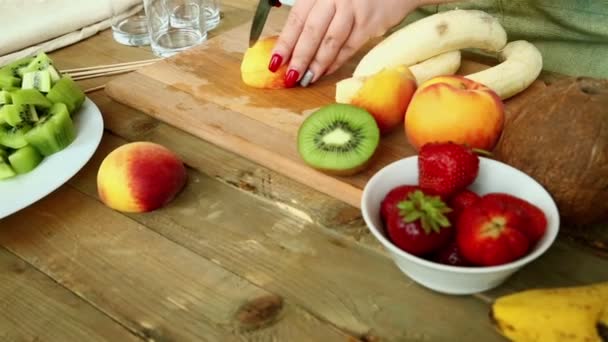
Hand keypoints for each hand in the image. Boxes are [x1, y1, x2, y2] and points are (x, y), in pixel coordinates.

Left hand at [267, 0, 424, 86]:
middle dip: (299, 58)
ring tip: (306, 79)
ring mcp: (354, 9)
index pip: (297, 19)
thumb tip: (292, 45)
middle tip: (289, 78)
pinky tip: (325, 72)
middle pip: (312, 31)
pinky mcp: (370, 23)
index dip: (285, 42)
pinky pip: (349, 47)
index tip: (275, 62)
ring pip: (331, 42)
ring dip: (317, 64)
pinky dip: (336, 62)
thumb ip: (313, 12)